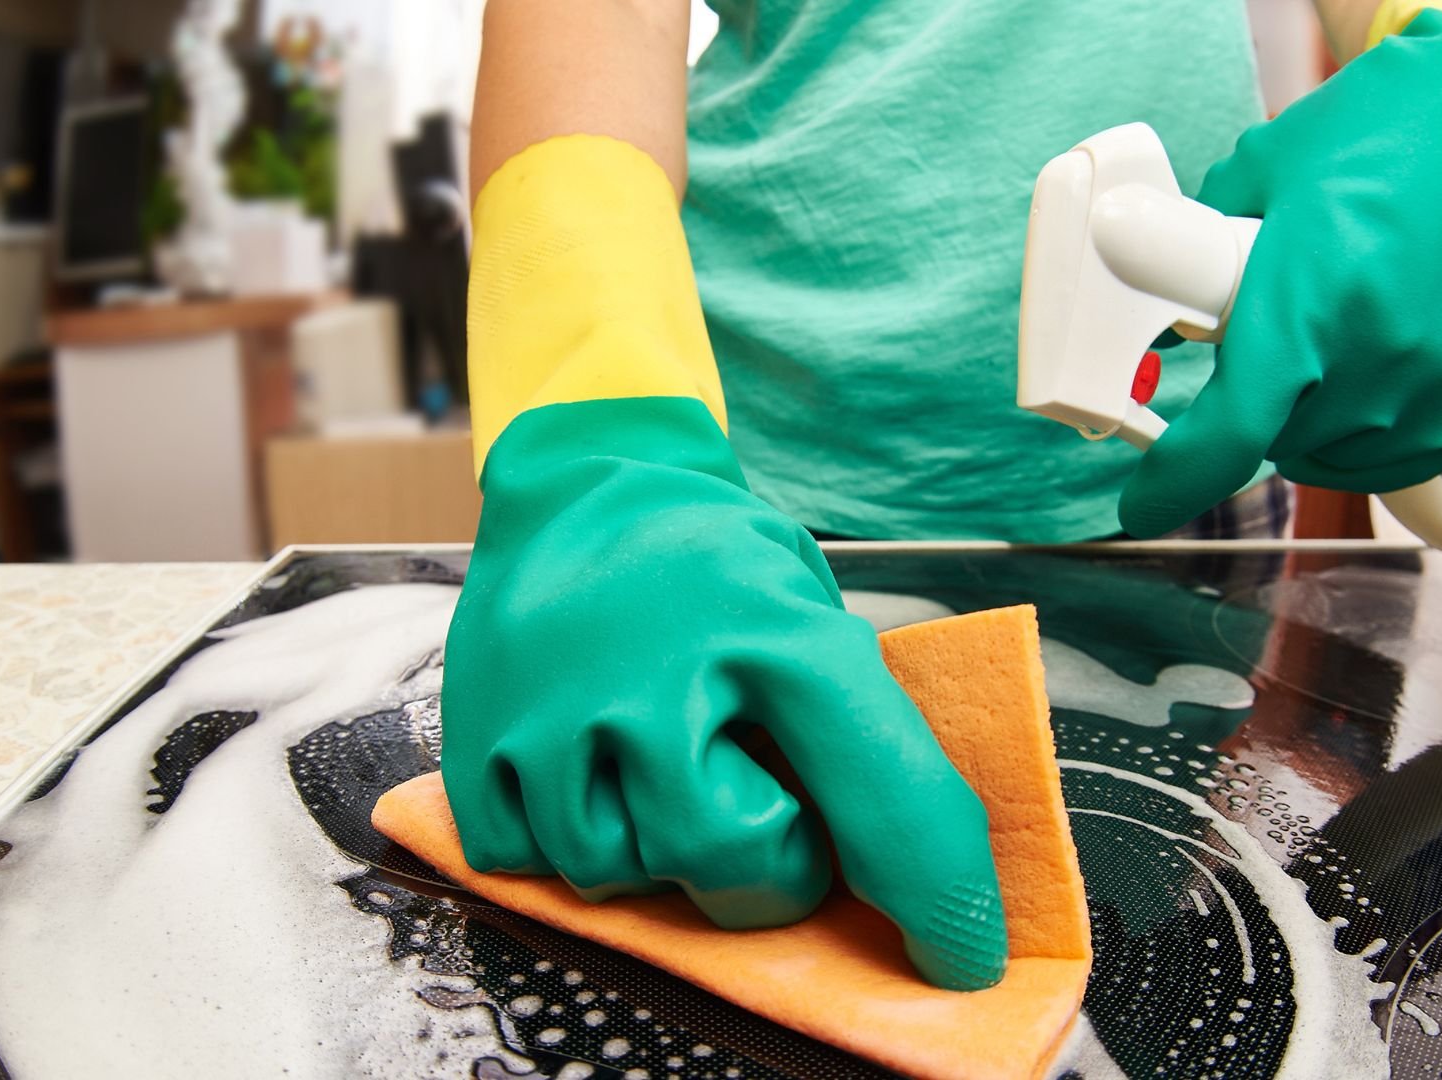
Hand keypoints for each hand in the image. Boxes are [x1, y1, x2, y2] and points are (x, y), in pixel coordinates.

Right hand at [441, 397, 1007, 990]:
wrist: (586, 479)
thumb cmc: (718, 561)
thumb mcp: (811, 611)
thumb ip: (847, 726)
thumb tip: (894, 868)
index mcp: (778, 635)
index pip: (883, 796)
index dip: (937, 897)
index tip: (961, 957)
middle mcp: (663, 677)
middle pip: (732, 857)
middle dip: (768, 865)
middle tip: (765, 808)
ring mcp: (559, 710)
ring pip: (622, 870)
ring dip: (657, 851)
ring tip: (663, 771)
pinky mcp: (480, 737)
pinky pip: (529, 863)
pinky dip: (565, 842)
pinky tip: (591, 776)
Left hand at [1119, 10, 1441, 536]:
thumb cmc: (1369, 135)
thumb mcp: (1257, 175)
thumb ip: (1202, 246)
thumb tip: (1164, 297)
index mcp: (1308, 304)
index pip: (1230, 432)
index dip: (1174, 481)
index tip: (1143, 503)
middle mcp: (1376, 354)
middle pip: (1277, 443)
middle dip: (1255, 408)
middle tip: (1267, 346)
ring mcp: (1435, 381)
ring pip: (1334, 455)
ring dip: (1311, 422)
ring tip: (1325, 347)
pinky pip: (1399, 458)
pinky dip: (1367, 435)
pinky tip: (1362, 380)